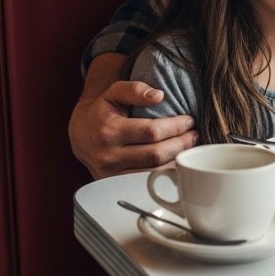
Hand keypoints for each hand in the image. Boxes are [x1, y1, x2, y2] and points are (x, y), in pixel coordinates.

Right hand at [69, 79, 197, 178]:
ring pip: (154, 173)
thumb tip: (159, 96)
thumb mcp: (113, 93)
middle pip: (156, 155)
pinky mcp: (115, 185)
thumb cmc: (102, 112)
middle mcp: (109, 155)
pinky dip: (166, 175)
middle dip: (181, 144)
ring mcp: (111, 174)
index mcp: (109, 130)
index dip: (175, 127)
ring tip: (190, 148)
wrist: (80, 135)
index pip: (151, 132)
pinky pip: (147, 183)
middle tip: (195, 135)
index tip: (189, 120)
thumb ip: (135, 89)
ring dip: (178, 161)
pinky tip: (177, 163)